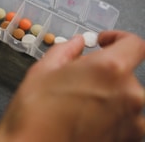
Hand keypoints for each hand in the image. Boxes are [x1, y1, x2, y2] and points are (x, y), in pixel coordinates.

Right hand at [0, 31, 144, 141]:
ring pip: (126, 96)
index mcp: (109, 69)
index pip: (134, 44)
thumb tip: (76, 43)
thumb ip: (66, 50)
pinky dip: (111, 115)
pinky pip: (126, 119)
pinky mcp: (128, 140)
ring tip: (80, 102)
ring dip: (108, 94)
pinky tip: (85, 119)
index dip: (118, 38)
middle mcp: (129, 95)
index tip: (104, 42)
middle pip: (125, 72)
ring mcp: (132, 121)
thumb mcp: (43, 70)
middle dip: (103, 70)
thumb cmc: (35, 114)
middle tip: (78, 78)